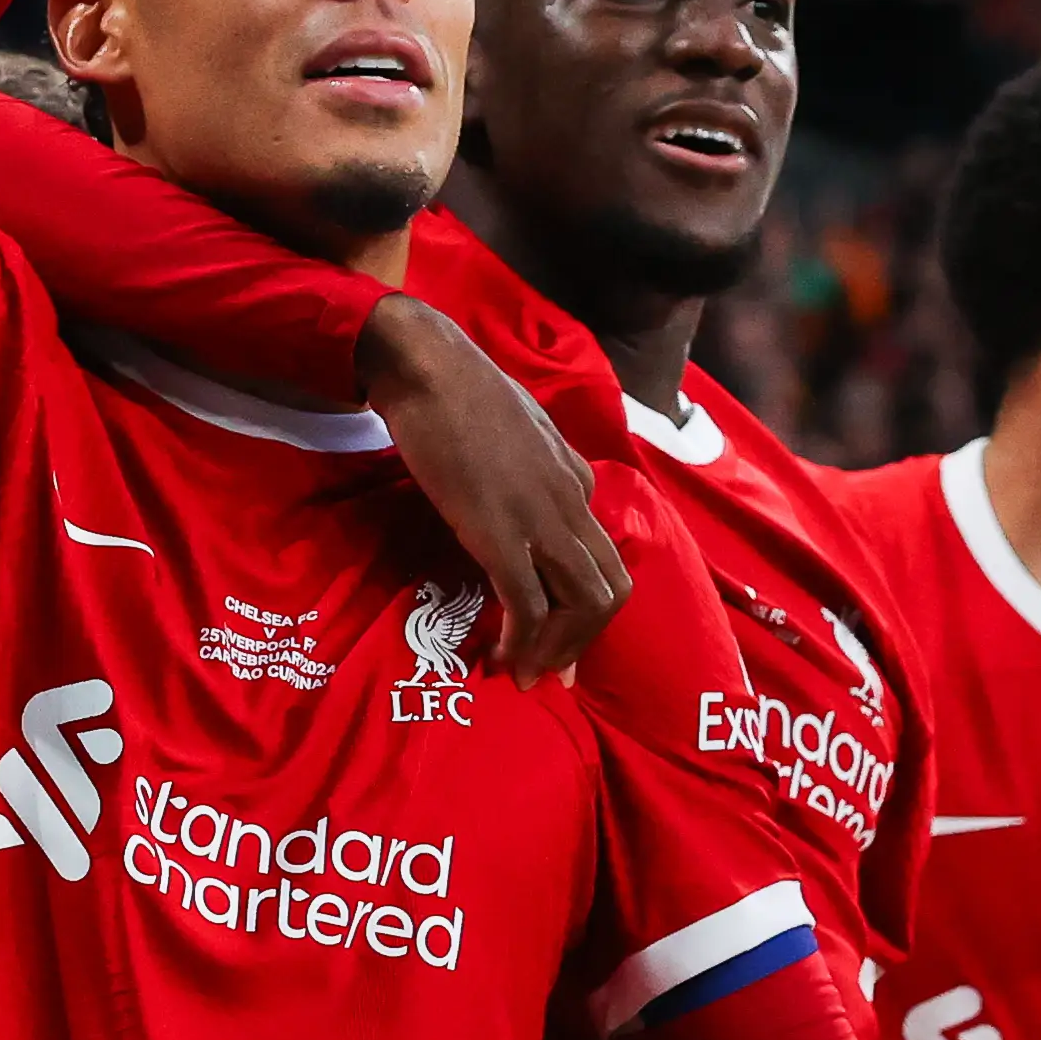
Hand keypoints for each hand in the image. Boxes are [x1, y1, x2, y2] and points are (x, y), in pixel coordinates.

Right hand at [357, 296, 628, 684]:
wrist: (429, 367)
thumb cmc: (463, 392)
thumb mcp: (522, 429)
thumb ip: (538, 467)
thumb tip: (531, 496)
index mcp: (578, 479)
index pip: (602, 557)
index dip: (584, 607)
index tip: (555, 637)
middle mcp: (574, 503)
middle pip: (611, 589)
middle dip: (584, 641)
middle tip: (549, 670)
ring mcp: (541, 519)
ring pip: (585, 604)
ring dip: (559, 649)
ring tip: (524, 672)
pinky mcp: (500, 532)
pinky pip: (529, 605)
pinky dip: (522, 642)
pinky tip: (499, 656)